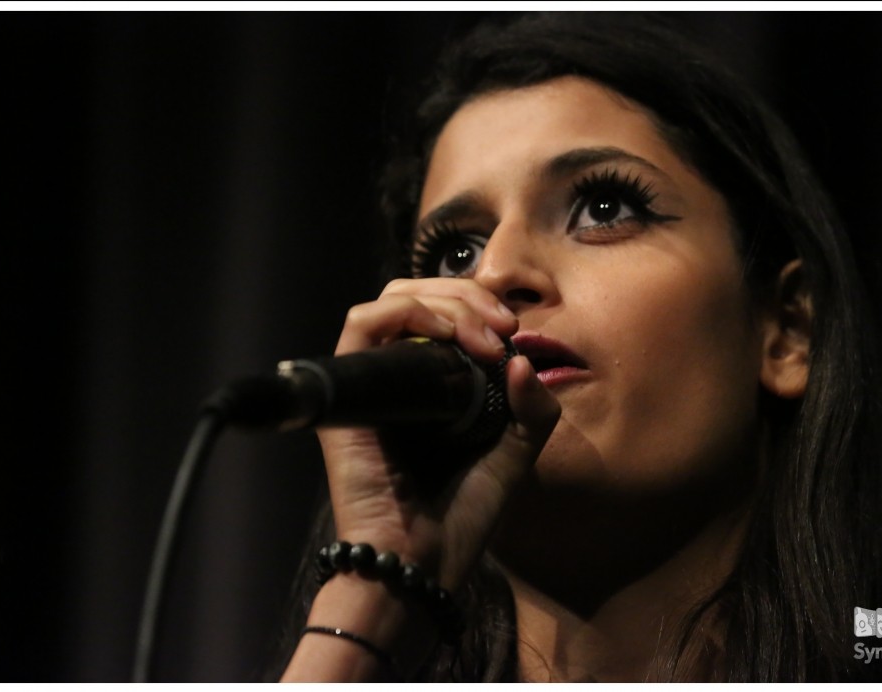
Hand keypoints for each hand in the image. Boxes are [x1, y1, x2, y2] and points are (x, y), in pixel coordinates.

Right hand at [317, 277, 560, 589]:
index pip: (445, 311)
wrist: (423, 561)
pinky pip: (361, 324)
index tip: (514, 330)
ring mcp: (372, 380)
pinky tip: (444, 334)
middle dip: (469, 296)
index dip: (480, 304)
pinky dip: (406, 312)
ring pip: (393, 298)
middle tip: (504, 326)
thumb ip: (533, 407)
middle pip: (421, 295)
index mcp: (435, 382)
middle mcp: (400, 373)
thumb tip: (522, 358)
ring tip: (483, 335)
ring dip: (445, 301)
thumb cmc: (464, 513)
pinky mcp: (348, 391)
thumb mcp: (516, 452)